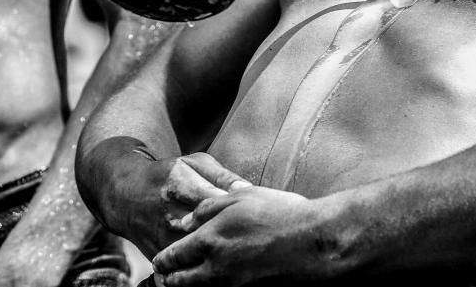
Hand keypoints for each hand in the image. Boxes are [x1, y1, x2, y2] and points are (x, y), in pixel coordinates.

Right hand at [93, 149, 249, 257]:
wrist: (125, 195)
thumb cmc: (168, 175)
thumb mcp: (194, 164)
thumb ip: (222, 177)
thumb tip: (249, 190)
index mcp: (178, 183)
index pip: (215, 200)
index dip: (239, 210)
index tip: (261, 216)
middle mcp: (168, 212)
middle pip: (207, 230)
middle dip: (235, 236)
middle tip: (261, 239)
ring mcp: (161, 237)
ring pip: (196, 253)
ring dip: (222, 255)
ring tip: (248, 255)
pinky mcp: (157, 255)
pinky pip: (183, 266)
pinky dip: (204, 267)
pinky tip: (226, 266)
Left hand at [152, 186, 344, 286]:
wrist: (315, 242)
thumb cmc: (281, 214)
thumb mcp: (242, 197)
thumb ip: (207, 209)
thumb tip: (184, 222)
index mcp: (209, 240)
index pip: (172, 257)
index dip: (163, 260)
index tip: (160, 261)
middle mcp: (215, 269)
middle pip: (179, 283)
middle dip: (170, 279)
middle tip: (167, 276)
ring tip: (188, 282)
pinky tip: (217, 283)